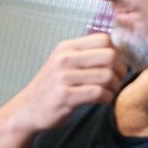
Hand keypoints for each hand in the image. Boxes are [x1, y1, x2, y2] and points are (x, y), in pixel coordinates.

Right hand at [10, 34, 125, 131]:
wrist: (27, 109)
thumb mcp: (63, 62)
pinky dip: (107, 98)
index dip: (117, 52)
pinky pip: (98, 93)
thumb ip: (85, 54)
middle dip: (120, 70)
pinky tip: (102, 100)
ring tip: (110, 91)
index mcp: (67, 47)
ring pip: (106, 76)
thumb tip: (117, 50)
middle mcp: (65, 59)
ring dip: (115, 86)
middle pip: (110, 56)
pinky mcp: (65, 96)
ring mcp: (63, 77)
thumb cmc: (51, 86)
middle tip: (117, 80)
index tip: (115, 65)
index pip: (104, 39)